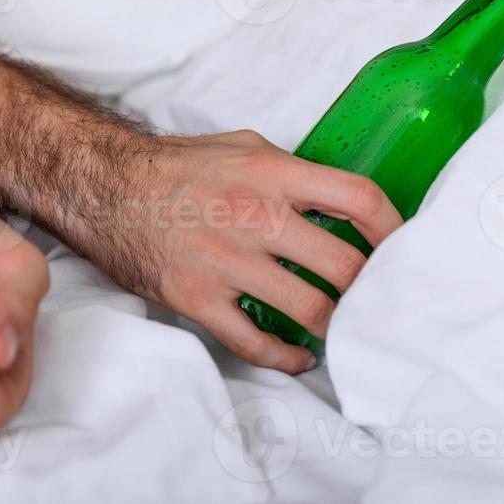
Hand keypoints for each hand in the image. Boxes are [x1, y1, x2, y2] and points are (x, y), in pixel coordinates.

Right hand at [82, 130, 402, 373]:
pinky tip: (298, 356)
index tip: (400, 247)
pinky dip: (286, 358)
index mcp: (272, 172)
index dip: (393, 229)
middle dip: (370, 290)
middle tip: (375, 299)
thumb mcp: (241, 145)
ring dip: (335, 327)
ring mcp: (226, 262)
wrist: (103, 187)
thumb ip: (290, 171)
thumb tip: (334, 198)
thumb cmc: (173, 166)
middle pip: (346, 267)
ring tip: (341, 329)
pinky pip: (255, 342)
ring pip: (311, 311)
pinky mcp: (197, 298)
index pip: (359, 199)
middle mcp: (255, 216)